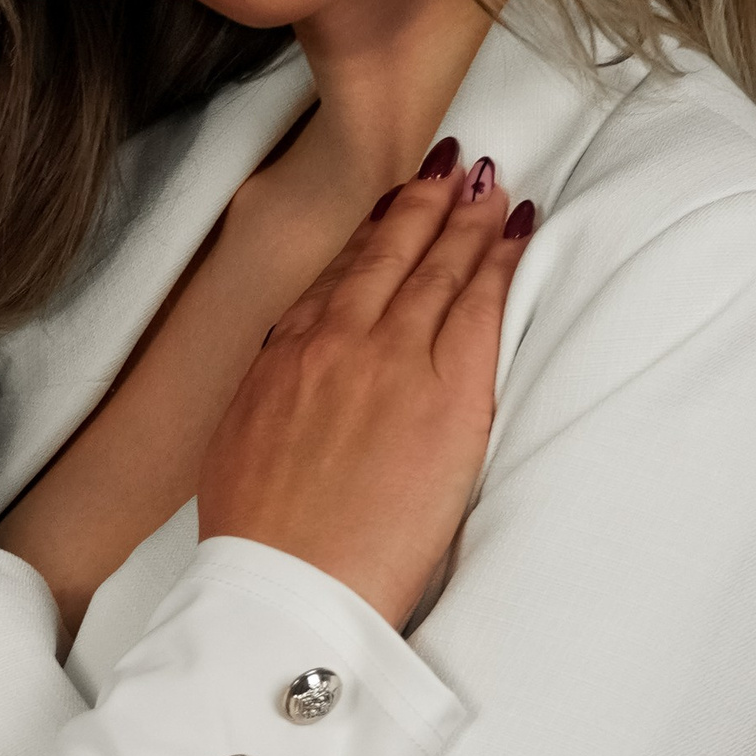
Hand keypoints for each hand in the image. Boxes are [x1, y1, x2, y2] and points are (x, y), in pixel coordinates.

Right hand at [197, 164, 532, 629]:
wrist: (288, 584)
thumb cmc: (259, 543)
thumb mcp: (236, 450)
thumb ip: (270, 400)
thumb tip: (287, 387)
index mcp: (283, 356)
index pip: (336, 278)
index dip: (370, 237)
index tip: (390, 211)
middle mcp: (336, 341)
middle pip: (388, 255)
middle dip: (423, 205)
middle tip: (451, 171)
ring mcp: (394, 360)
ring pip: (439, 268)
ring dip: (469, 220)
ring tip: (491, 188)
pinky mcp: (449, 392)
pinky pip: (484, 307)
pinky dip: (502, 261)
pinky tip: (519, 232)